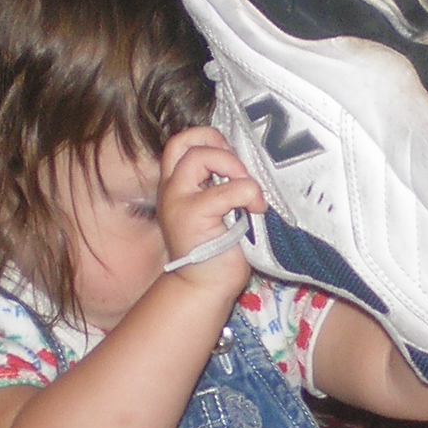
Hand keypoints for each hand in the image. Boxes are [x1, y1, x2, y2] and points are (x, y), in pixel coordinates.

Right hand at [157, 127, 262, 293]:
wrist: (204, 288)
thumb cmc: (217, 251)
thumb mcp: (217, 210)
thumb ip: (221, 184)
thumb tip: (251, 160)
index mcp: (176, 184)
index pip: (183, 142)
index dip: (210, 139)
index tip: (235, 160)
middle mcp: (171, 188)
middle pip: (184, 141)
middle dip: (217, 143)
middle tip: (238, 170)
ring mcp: (178, 200)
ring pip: (201, 156)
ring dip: (234, 168)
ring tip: (248, 192)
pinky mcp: (193, 216)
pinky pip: (229, 189)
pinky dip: (250, 194)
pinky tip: (256, 210)